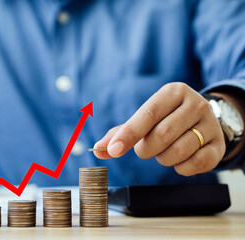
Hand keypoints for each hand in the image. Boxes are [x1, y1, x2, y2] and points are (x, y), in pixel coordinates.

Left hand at [94, 82, 225, 175]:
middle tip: (145, 148)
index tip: (113, 150)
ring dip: (163, 158)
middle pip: (162, 135)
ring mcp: (210, 124)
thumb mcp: (145, 119)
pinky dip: (180, 168)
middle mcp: (195, 104)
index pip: (148, 114)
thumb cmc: (166, 119)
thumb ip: (120, 133)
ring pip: (178, 151)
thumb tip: (98, 148)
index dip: (129, 134)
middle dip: (146, 149)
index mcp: (173, 92)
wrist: (202, 120)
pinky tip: (179, 159)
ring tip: (164, 151)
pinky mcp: (219, 145)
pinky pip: (195, 164)